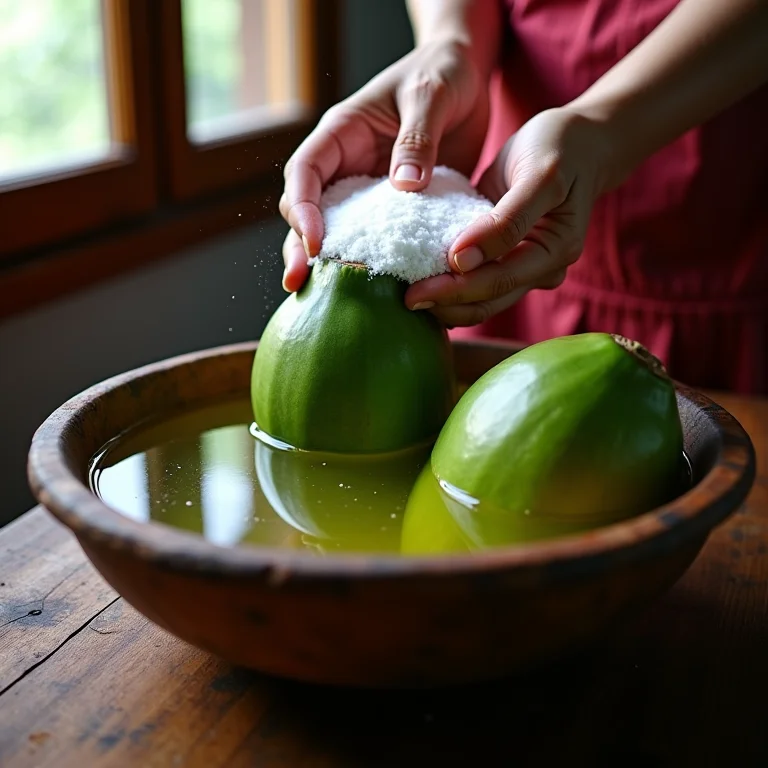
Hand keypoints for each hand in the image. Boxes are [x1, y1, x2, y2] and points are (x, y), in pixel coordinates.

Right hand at [279, 40, 490, 290]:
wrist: (467, 75)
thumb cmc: (444, 71)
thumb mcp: (432, 94)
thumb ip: (417, 138)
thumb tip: (404, 187)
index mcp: (343, 132)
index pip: (305, 172)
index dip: (301, 208)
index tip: (315, 242)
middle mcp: (347, 164)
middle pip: (307, 209)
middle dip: (300, 246)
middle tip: (300, 283)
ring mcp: (367, 189)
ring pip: (335, 230)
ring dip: (327, 263)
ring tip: (322, 296)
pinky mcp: (394, 208)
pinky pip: (377, 238)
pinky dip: (372, 261)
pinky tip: (376, 289)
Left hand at [404, 107, 613, 325]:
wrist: (579, 143)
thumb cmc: (560, 148)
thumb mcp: (538, 175)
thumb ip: (505, 220)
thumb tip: (461, 261)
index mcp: (554, 252)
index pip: (499, 282)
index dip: (456, 289)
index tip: (415, 290)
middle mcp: (543, 270)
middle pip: (488, 300)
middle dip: (446, 304)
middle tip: (404, 300)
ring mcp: (526, 270)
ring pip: (483, 301)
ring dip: (447, 305)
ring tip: (409, 299)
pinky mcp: (508, 261)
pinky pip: (478, 284)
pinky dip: (452, 288)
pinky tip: (425, 287)